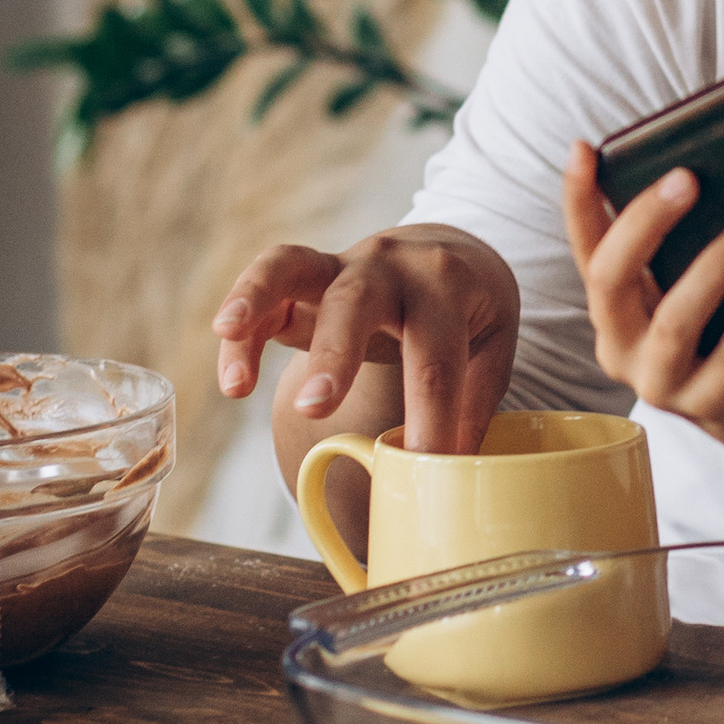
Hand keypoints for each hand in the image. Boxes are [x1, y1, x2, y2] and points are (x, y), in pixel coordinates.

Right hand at [210, 226, 519, 454]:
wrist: (444, 249)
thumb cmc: (469, 308)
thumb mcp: (493, 344)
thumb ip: (471, 403)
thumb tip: (450, 475)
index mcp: (446, 284)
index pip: (436, 357)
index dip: (430, 417)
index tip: (422, 468)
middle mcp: (389, 265)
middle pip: (359, 300)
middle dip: (335, 352)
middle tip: (314, 407)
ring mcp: (339, 263)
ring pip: (290, 265)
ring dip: (255, 299)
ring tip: (229, 343)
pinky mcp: (302, 277)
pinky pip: (262, 292)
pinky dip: (241, 328)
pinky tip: (234, 380)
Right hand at [563, 143, 723, 474]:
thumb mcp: (698, 281)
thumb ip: (687, 241)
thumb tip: (711, 165)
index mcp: (614, 308)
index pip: (586, 248)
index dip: (578, 201)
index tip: (583, 150)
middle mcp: (621, 346)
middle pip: (610, 281)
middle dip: (645, 223)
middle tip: (688, 179)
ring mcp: (660, 381)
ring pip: (675, 320)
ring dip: (714, 267)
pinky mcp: (709, 402)